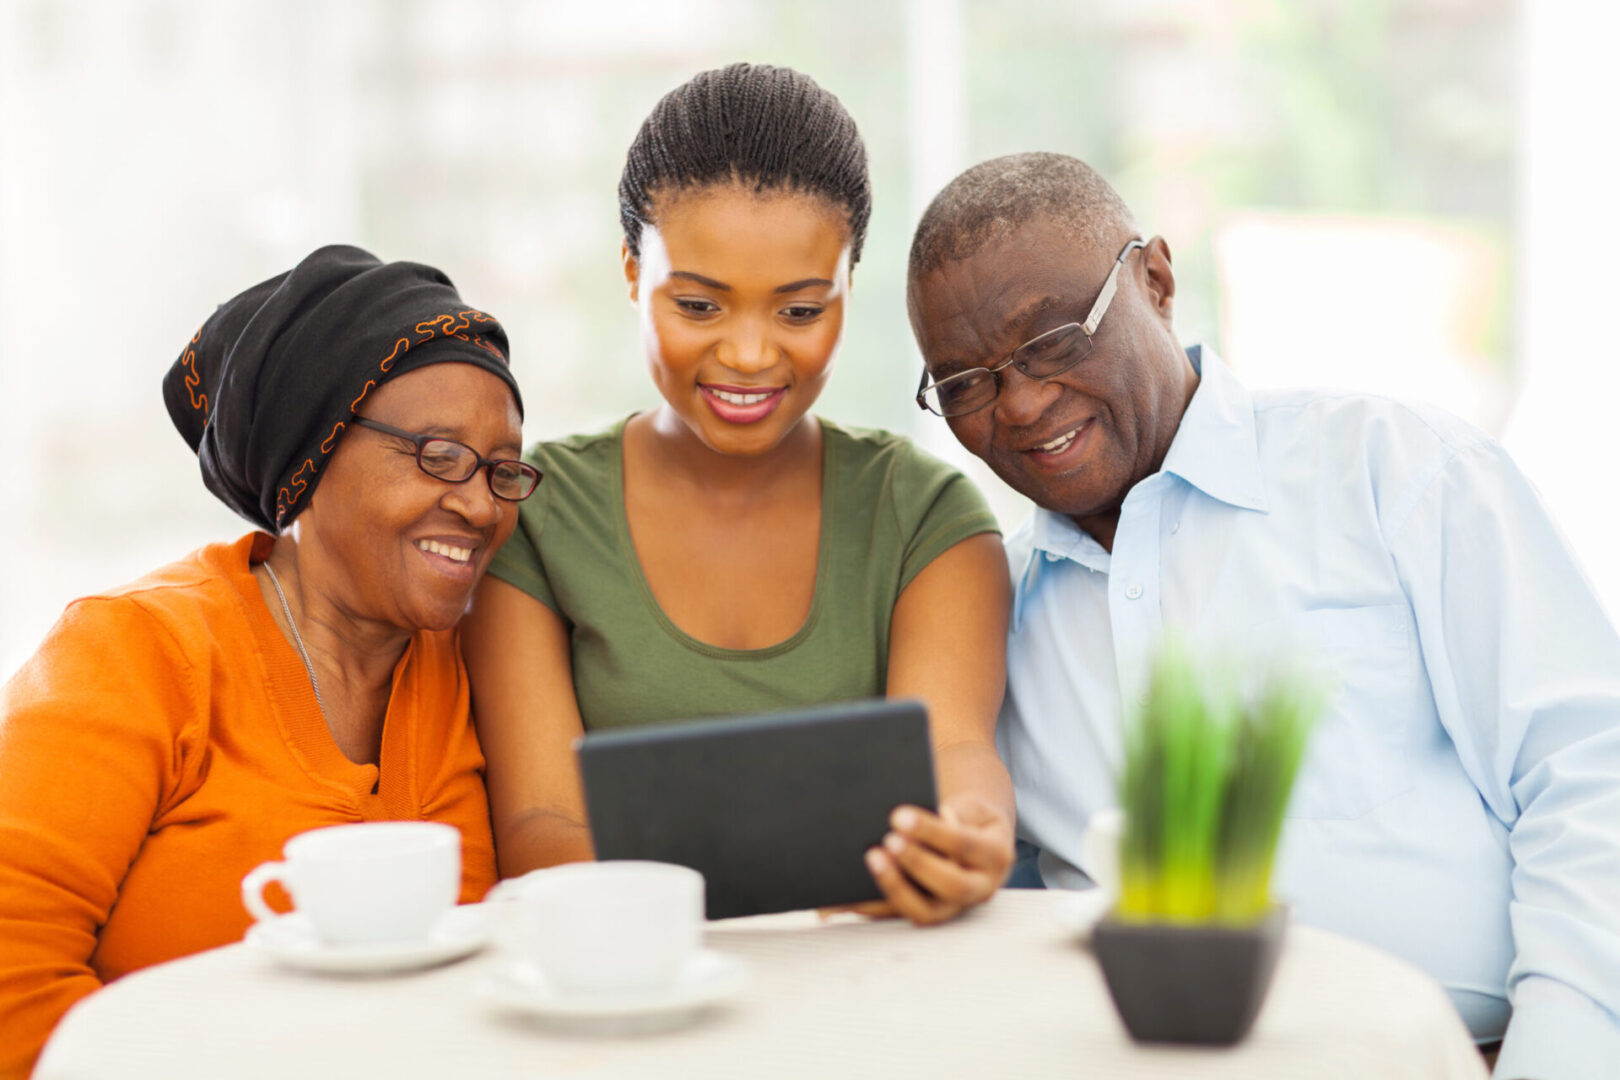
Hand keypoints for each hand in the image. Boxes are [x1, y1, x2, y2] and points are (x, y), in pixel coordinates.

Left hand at [854, 795, 1014, 925]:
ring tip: (871, 859)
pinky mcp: (927, 914)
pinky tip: (845, 897)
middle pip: (952, 886)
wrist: (977, 840)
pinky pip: (897, 917)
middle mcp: (980, 889)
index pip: (965, 845)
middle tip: (888, 840)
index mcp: (995, 856)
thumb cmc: (969, 820)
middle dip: (917, 863)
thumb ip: (955, 815)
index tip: (899, 815)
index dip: (932, 832)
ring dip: (895, 889)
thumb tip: (922, 824)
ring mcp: (953, 908)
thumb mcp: (972, 808)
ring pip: (925, 912)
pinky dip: (870, 908)